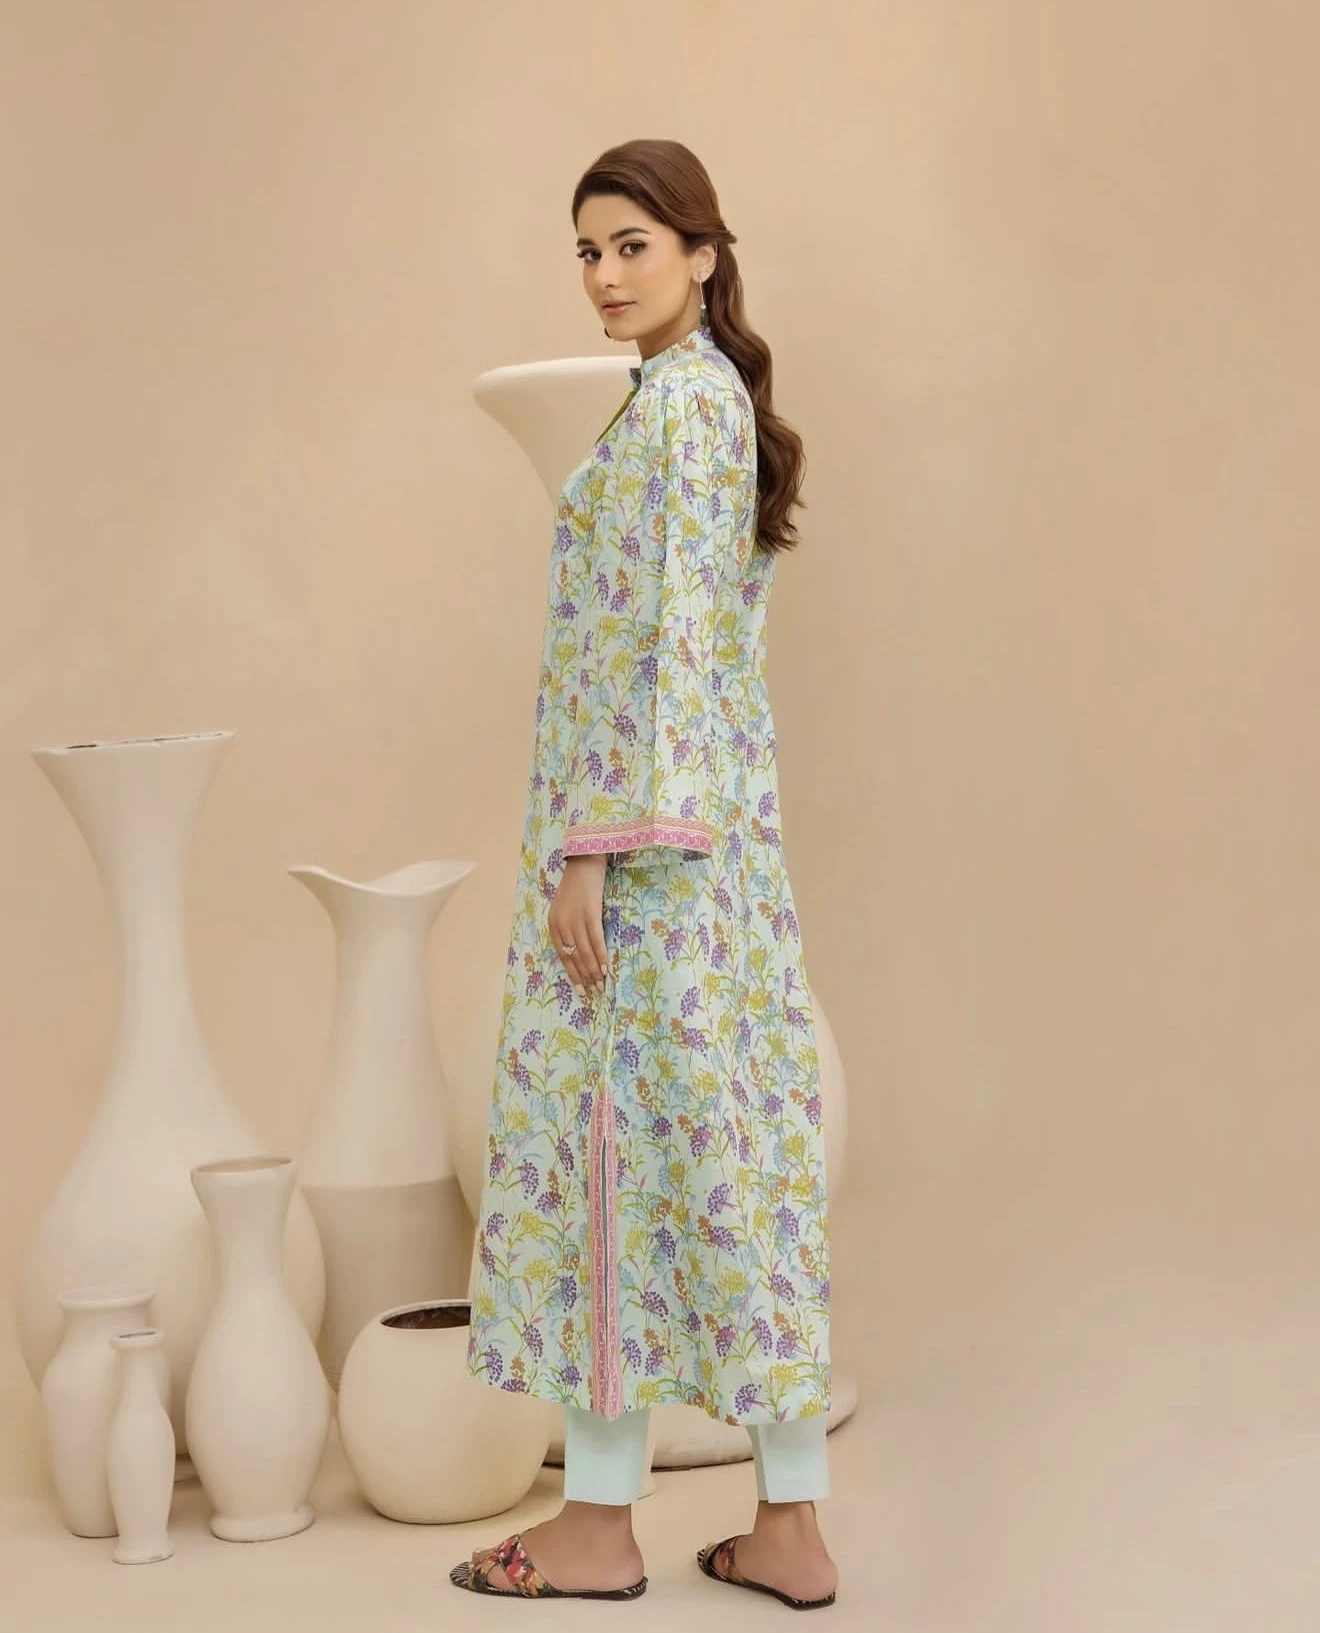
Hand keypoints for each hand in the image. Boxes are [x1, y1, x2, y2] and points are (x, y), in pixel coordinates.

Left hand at [549, 855, 608, 994]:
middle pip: (574, 957)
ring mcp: (575, 919)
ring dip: (593, 971)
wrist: (584, 864)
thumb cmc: (577, 887)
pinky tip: (605, 968)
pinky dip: (600, 956)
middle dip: (584, 977)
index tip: (581, 989)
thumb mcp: (565, 909)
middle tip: (593, 993)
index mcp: (553, 925)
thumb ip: (568, 929)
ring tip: (601, 985)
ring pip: (584, 952)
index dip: (572, 974)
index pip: (563, 956)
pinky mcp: (590, 914)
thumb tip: (579, 953)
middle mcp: (561, 925)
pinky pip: (595, 940)